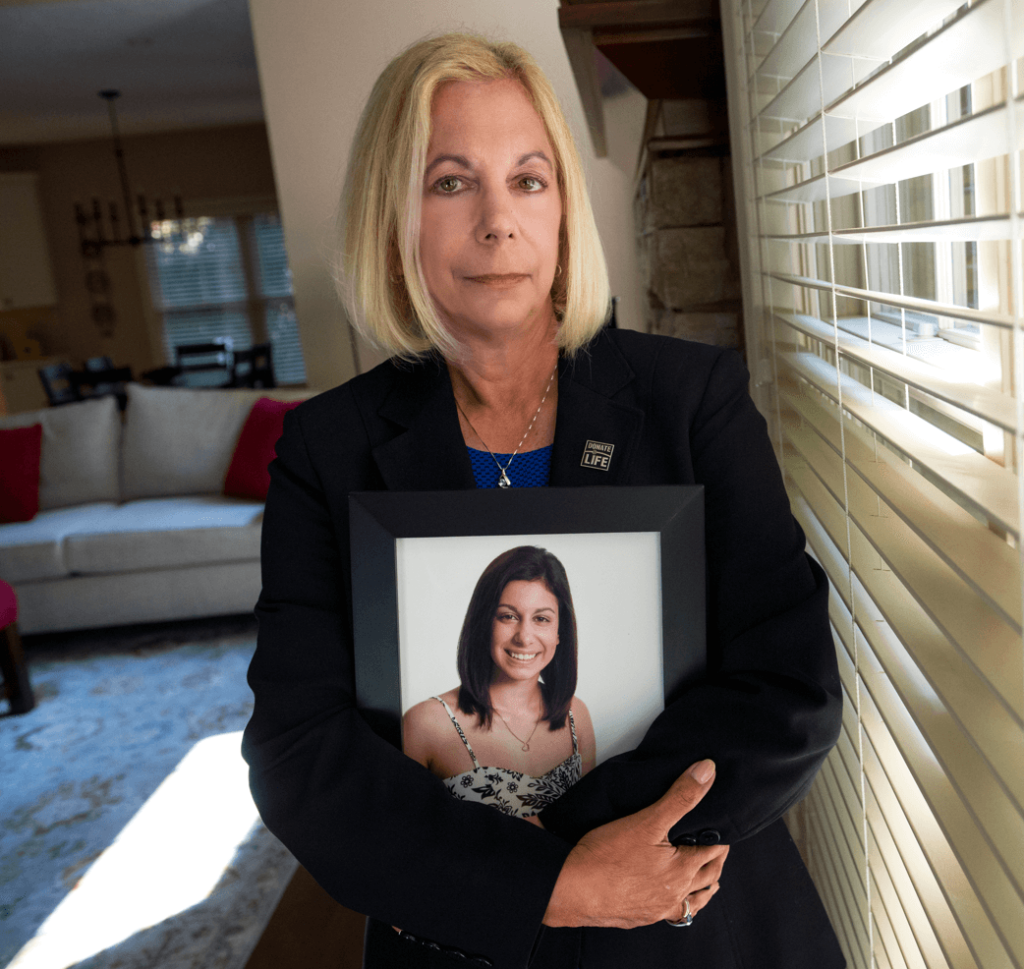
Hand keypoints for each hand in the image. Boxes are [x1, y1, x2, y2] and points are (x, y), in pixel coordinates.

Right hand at [541, 759, 727, 928]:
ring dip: (702, 891)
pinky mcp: (637, 918)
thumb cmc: (606, 856)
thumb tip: (707, 771)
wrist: (569, 889)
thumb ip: (680, 796)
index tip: (724, 829)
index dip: (721, 839)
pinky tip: (669, 902)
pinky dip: (677, 907)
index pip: (713, 852)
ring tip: (707, 882)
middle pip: (707, 879)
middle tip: (718, 850)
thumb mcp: (647, 819)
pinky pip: (667, 915)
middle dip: (716, 863)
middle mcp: (674, 895)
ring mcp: (656, 910)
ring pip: (691, 903)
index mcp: (682, 871)